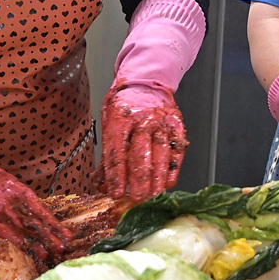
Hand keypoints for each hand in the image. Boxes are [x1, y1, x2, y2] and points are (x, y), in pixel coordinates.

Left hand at [100, 82, 186, 200]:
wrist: (145, 82)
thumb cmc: (125, 106)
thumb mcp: (109, 124)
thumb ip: (108, 155)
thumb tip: (102, 184)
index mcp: (121, 117)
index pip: (117, 150)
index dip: (116, 174)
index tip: (116, 192)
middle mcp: (142, 118)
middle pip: (140, 151)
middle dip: (139, 178)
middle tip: (137, 197)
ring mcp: (162, 120)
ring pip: (161, 150)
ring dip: (157, 176)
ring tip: (153, 195)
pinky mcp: (176, 125)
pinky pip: (176, 148)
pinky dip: (173, 167)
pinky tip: (168, 182)